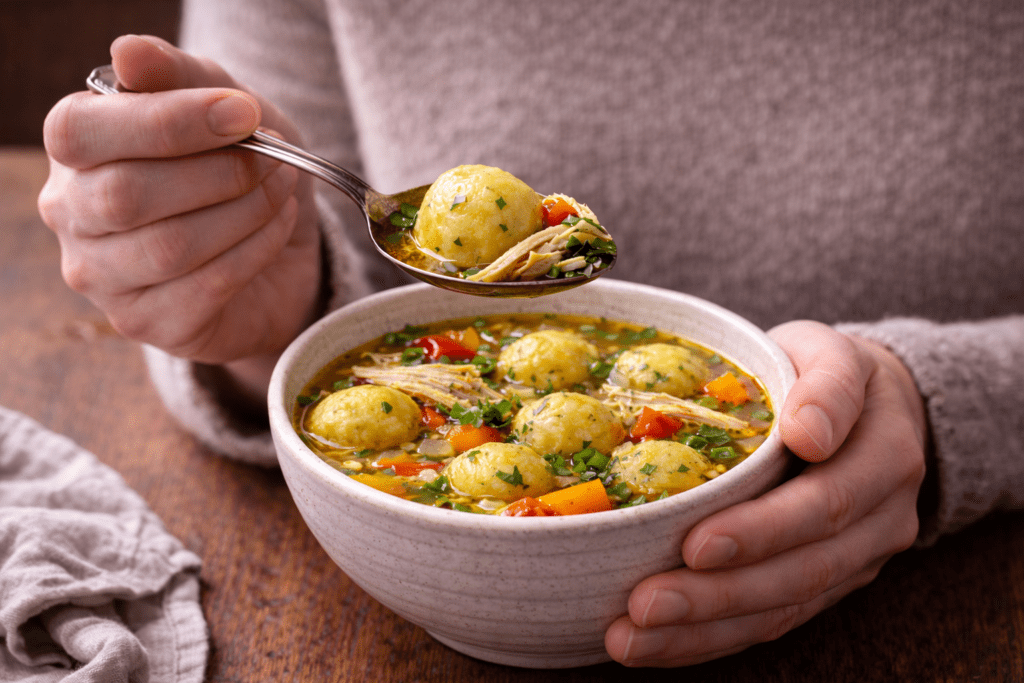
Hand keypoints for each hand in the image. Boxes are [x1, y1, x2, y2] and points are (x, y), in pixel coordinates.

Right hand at [38, 35, 321, 402]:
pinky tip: (278, 225)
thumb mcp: (222, 107)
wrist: (276, 249)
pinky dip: (256, 249)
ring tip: (282, 188)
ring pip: (170, 247)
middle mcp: (72, 215)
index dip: (170, 122)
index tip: (244, 113)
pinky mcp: (148, 324)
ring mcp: (103, 278)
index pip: (86, 132)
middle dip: (220, 174)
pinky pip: (206, 287)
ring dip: (245, 212)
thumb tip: (128, 52)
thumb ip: (179, 77)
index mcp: (75, 147)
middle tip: (275, 158)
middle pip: (127, 196)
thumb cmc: (236, 168)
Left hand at [604, 320, 927, 665]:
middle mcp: (882, 518)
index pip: (825, 502)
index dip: (761, 530)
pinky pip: (772, 620)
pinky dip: (710, 639)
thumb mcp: (831, 352)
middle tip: (644, 603)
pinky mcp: (827, 583)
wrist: (871, 407)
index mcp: (884, 455)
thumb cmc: (824, 373)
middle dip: (717, 594)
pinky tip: (654, 645)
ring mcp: (857, 558)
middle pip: (801, 569)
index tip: (696, 544)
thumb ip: (828, 384)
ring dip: (704, 630)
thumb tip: (809, 432)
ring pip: (783, 607)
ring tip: (632, 637)